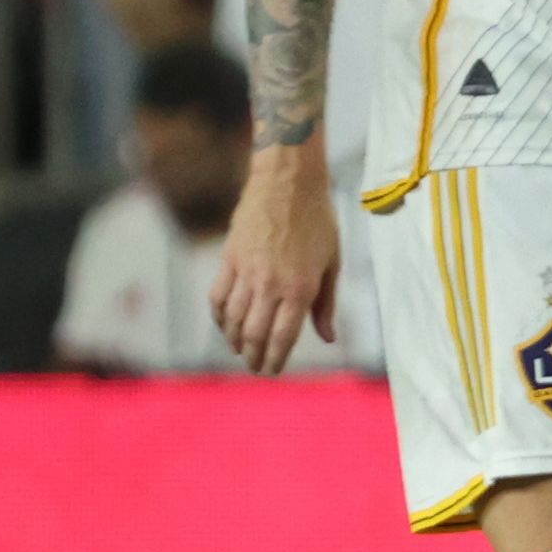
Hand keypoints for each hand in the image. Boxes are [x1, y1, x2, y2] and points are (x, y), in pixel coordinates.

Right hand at [207, 163, 340, 376]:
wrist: (288, 182)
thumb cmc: (318, 220)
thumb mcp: (332, 262)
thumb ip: (326, 304)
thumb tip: (327, 338)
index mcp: (300, 288)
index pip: (283, 336)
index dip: (276, 358)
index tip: (273, 370)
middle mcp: (271, 284)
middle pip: (255, 333)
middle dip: (255, 356)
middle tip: (256, 367)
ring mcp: (247, 272)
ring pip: (233, 319)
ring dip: (235, 341)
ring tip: (241, 351)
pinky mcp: (229, 258)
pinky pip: (218, 297)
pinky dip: (219, 316)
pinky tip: (225, 324)